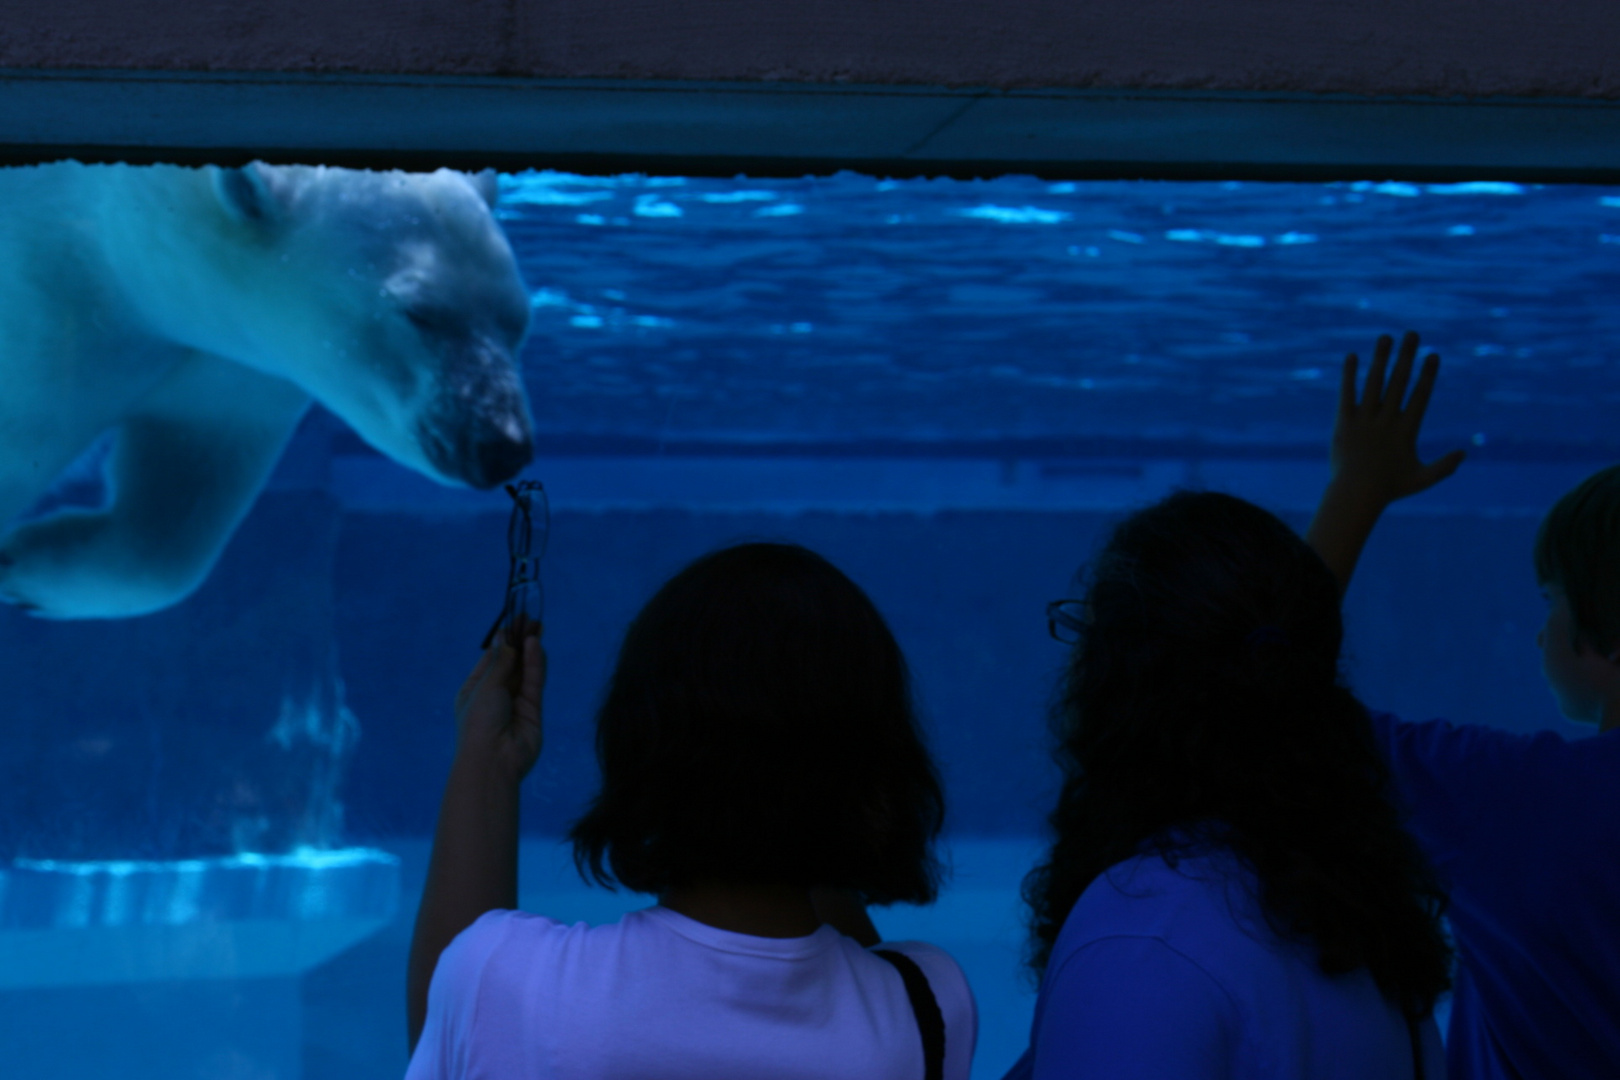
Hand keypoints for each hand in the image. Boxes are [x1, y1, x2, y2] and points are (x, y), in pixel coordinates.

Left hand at [453, 625, 544, 784]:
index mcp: (474, 691)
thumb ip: (501, 662)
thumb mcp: (485, 686)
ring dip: (530, 651)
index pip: (491, 661)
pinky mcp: (533, 710)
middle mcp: (495, 696)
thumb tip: (505, 639)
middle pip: (510, 665)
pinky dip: (536, 664)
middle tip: (531, 620)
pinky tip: (536, 645)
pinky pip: (534, 682)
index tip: (514, 622)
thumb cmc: (479, 721)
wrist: (493, 760)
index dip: (503, 642)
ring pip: (524, 672)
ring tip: (537, 627)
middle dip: (519, 643)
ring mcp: (515, 703)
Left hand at [1329, 331, 1465, 510]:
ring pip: (1374, 383)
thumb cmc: (1389, 489)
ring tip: (1385, 337)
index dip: (1427, 374)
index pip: (1420, 395)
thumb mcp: (1422, 479)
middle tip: (1412, 333)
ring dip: (1380, 358)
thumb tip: (1463, 454)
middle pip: (1399, 382)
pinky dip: (1349, 375)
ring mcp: (1364, 420)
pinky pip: (1346, 394)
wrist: (1355, 495)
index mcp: (1407, 430)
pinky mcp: (1343, 422)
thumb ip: (1444, 467)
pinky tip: (1351, 356)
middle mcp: (1386, 420)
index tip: (1432, 355)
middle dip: (1406, 356)